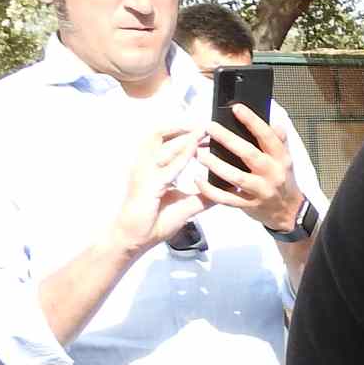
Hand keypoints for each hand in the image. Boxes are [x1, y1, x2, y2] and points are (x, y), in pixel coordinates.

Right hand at [107, 125, 211, 253]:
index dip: (184, 135)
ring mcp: (144, 173)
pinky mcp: (148, 184)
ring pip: (160, 143)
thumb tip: (227, 190)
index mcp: (152, 169)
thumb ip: (205, 196)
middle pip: (158, 135)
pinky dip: (183, 155)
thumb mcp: (187, 206)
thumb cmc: (155, 222)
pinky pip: (168, 165)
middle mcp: (145, 166)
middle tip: (204, 125)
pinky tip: (197, 148)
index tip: (205, 133)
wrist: (135, 238)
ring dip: (182, 135)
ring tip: (202, 129)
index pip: (165, 143)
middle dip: (181, 127)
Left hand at [199, 104, 305, 233]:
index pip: (268, 137)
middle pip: (249, 155)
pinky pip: (227, 199)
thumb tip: (275, 122)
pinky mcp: (248, 205)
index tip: (237, 108)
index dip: (252, 122)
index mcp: (281, 158)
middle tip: (209, 127)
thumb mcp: (286, 159)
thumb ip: (279, 141)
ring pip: (236, 177)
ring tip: (199, 154)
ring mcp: (260, 191)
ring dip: (216, 165)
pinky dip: (211, 190)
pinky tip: (198, 179)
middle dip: (228, 140)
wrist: (289, 212)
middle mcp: (272, 173)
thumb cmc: (283, 180)